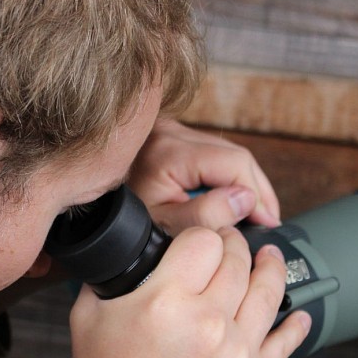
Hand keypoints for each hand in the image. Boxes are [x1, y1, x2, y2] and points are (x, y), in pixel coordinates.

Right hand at [59, 227, 311, 357]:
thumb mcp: (89, 320)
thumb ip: (108, 278)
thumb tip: (130, 253)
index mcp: (166, 302)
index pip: (203, 240)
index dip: (202, 232)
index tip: (201, 237)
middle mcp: (207, 323)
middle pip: (237, 261)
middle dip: (234, 244)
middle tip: (231, 243)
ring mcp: (237, 352)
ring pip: (269, 292)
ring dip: (271, 268)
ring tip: (270, 258)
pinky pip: (285, 342)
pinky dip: (295, 324)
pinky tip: (298, 313)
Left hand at [128, 118, 280, 235]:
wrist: (90, 210)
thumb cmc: (121, 221)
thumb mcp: (164, 227)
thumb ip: (205, 216)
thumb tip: (246, 200)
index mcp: (168, 152)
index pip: (234, 162)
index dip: (258, 194)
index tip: (268, 221)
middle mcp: (170, 132)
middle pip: (235, 154)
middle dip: (256, 189)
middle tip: (268, 220)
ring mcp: (171, 131)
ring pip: (227, 152)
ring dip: (244, 182)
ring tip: (256, 212)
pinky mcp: (170, 137)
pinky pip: (212, 153)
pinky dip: (227, 175)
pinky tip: (234, 196)